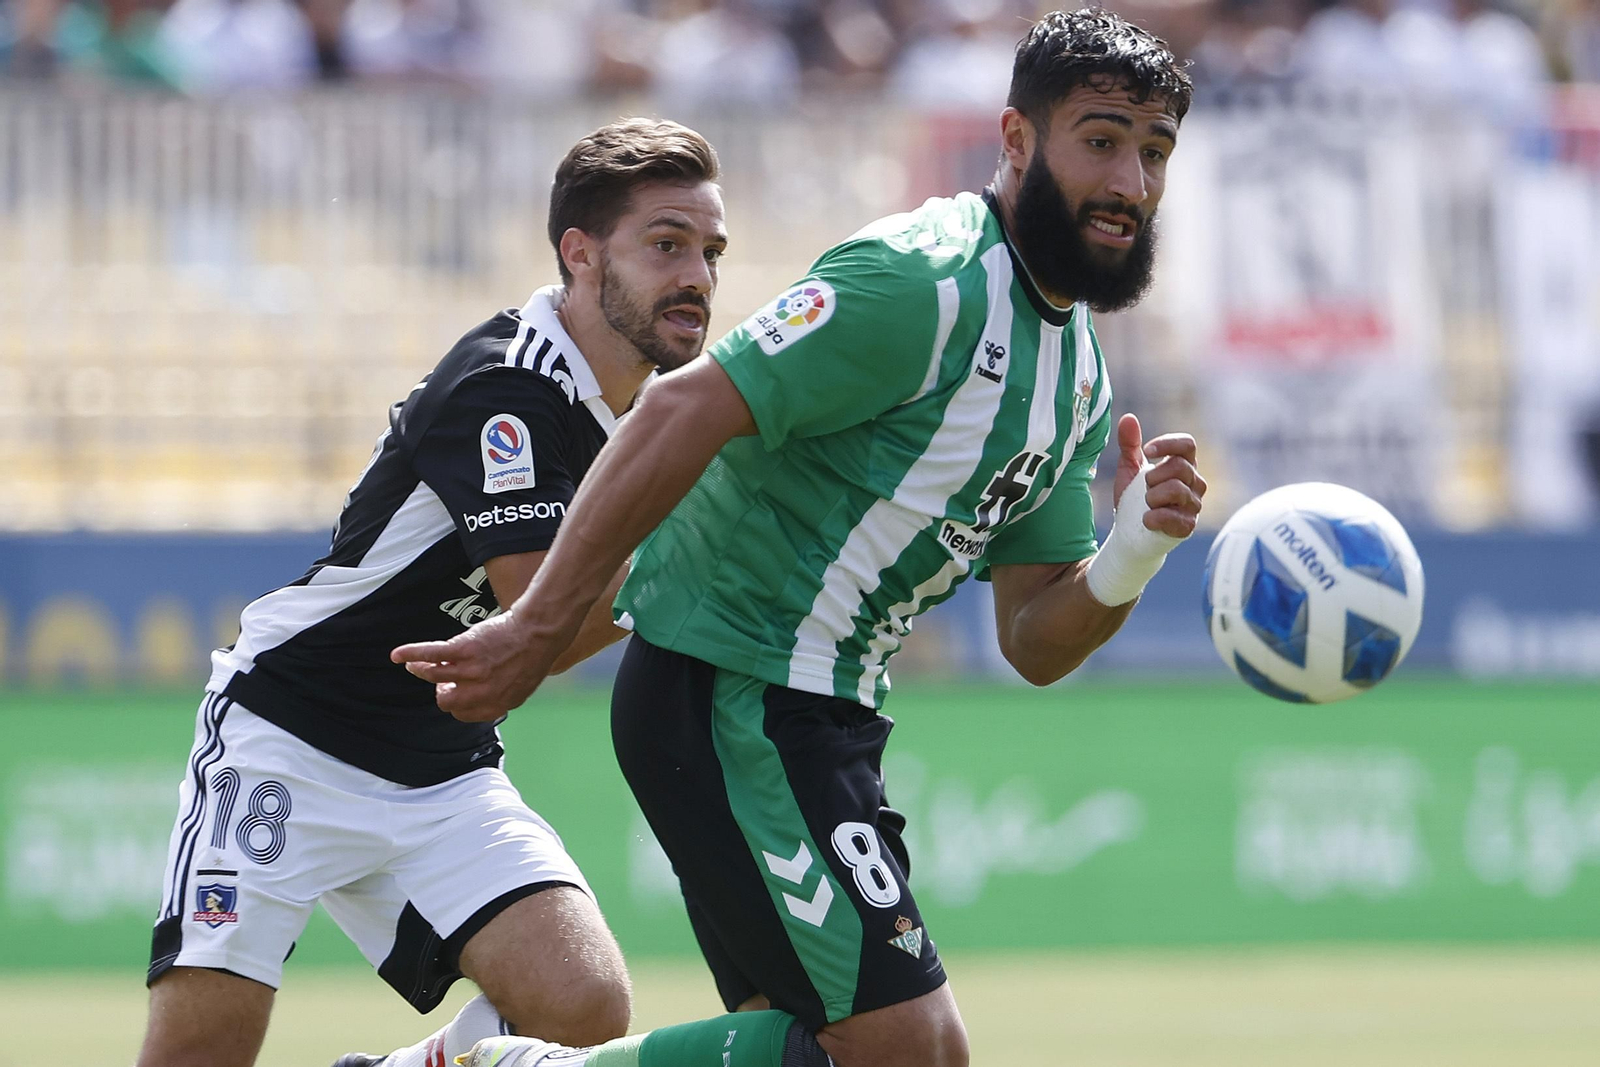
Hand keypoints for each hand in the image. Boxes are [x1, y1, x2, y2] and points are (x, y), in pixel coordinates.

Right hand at [391, 608, 568, 721]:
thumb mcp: (521, 684)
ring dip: (421, 671)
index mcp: (498, 704)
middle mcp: (483, 692)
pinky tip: (398, 655)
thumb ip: (501, 695)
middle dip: (442, 693)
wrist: (538, 630)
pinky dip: (411, 654)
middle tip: (442, 682)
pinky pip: (430, 656)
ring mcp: (472, 671)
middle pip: (447, 702)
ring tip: (416, 665)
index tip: (455, 693)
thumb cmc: (532, 653)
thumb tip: (486, 701)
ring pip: (433, 678)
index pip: (465, 714)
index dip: (458, 704)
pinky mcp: (463, 650)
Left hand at [1110, 413, 1205, 538]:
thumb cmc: (1132, 498)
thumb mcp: (1128, 469)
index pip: (1188, 444)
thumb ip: (1129, 444)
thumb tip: (1128, 417)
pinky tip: (1146, 519)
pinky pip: (1174, 517)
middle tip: (1144, 487)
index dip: (1167, 444)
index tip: (1146, 451)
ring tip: (1145, 504)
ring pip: (1177, 490)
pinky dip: (1154, 517)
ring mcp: (1194, 505)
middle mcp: (1195, 483)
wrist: (1129, 532)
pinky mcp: (1187, 526)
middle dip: (1154, 476)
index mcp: (1183, 465)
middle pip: (1180, 466)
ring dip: (1151, 496)